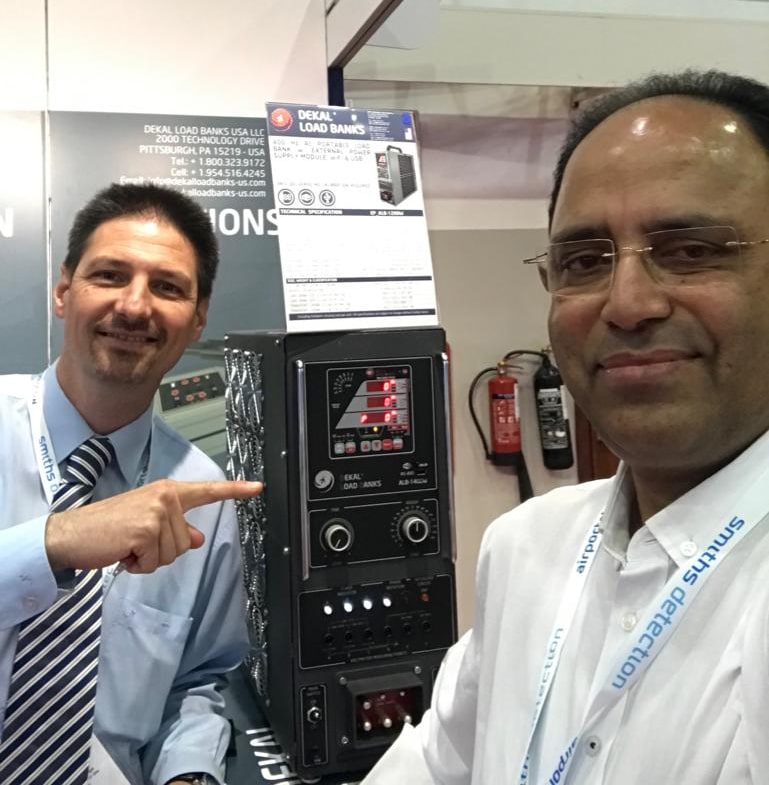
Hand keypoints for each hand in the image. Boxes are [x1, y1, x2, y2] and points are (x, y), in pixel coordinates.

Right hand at [44, 478, 261, 572]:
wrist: (70, 534)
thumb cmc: (108, 528)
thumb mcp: (146, 525)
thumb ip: (176, 529)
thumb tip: (198, 537)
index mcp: (168, 492)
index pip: (207, 491)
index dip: (235, 490)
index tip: (258, 487)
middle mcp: (166, 497)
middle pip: (185, 542)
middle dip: (160, 551)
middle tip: (133, 541)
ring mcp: (157, 512)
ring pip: (173, 554)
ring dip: (148, 559)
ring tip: (126, 545)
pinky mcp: (146, 530)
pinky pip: (155, 562)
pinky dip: (137, 565)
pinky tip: (122, 552)